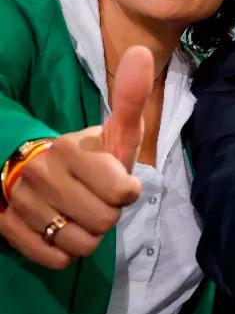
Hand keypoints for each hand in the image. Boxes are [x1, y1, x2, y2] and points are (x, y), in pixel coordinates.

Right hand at [0, 46, 147, 268]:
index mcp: (70, 149)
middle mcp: (41, 175)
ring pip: (82, 245)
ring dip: (87, 235)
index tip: (116, 181)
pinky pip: (57, 260)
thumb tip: (141, 52)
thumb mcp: (110, 130)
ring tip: (77, 214)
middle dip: (108, 214)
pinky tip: (58, 230)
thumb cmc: (83, 155)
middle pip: (105, 222)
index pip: (123, 192)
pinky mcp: (8, 231)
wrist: (26, 170)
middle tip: (94, 198)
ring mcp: (21, 205)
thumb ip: (130, 98)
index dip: (125, 191)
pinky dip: (63, 252)